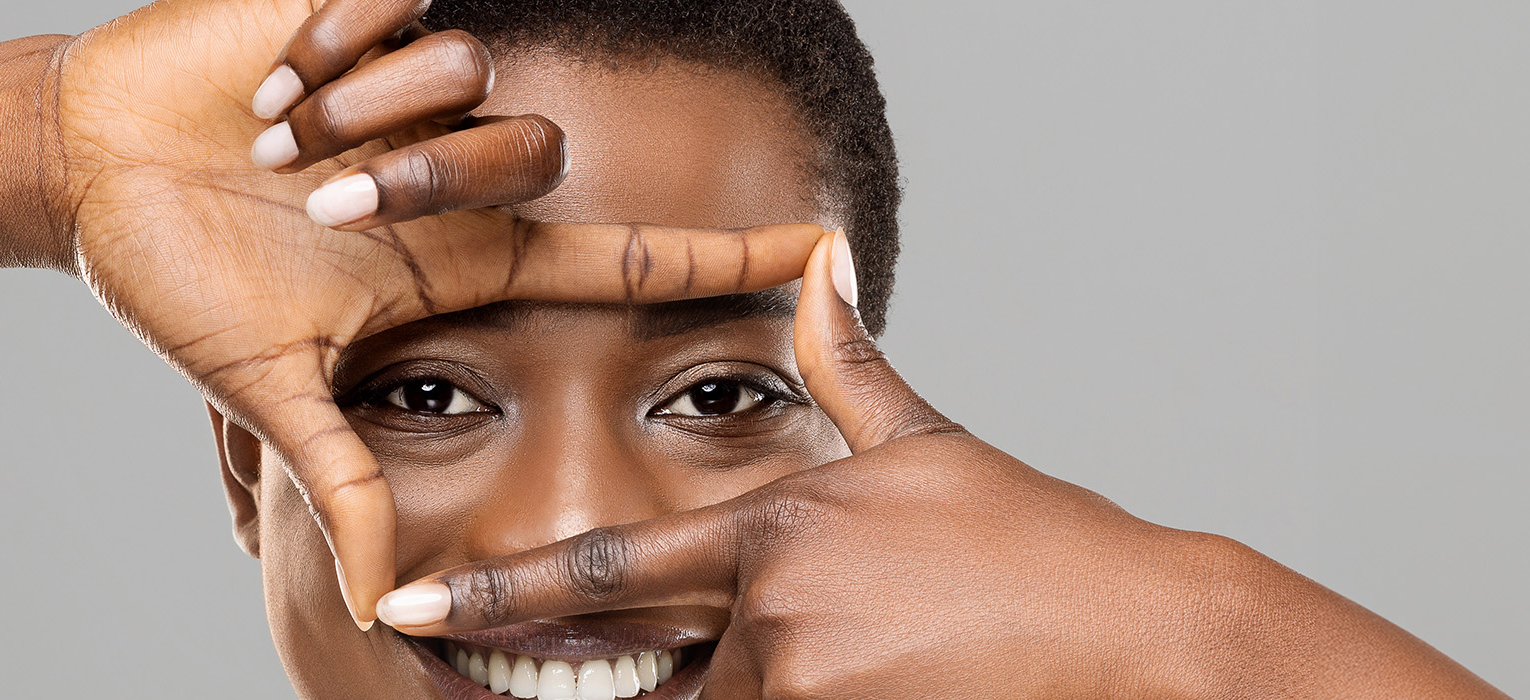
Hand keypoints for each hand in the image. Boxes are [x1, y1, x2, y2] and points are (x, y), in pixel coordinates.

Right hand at [49, 0, 822, 626]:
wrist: (87, 159)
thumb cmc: (178, 271)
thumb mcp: (269, 382)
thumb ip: (342, 481)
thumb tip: (382, 606)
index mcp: (460, 259)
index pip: (627, 259)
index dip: (728, 260)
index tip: (829, 253)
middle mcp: (461, 173)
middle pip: (533, 154)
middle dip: (416, 183)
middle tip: (312, 203)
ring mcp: (420, 91)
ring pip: (470, 75)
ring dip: (358, 118)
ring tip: (276, 137)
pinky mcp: (370, 10)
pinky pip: (405, 7)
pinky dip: (330, 45)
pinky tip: (272, 75)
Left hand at [373, 234, 1505, 696]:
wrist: (1138, 634)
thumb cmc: (1034, 546)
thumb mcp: (930, 447)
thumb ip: (849, 369)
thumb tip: (824, 266)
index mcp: (773, 530)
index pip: (601, 571)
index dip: (495, 597)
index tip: (406, 613)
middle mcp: (771, 611)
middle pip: (665, 676)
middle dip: (670, 687)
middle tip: (773, 660)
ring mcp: (806, 685)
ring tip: (859, 661)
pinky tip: (862, 688)